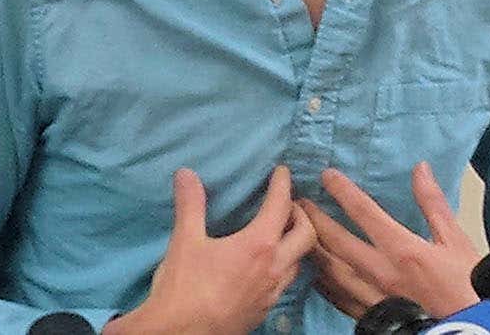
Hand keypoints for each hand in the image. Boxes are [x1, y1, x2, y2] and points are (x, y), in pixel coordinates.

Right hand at [104, 166, 315, 334]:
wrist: (182, 334)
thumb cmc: (185, 286)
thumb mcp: (185, 241)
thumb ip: (190, 205)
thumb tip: (187, 174)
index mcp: (258, 246)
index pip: (280, 207)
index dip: (282, 185)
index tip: (282, 171)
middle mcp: (274, 268)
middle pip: (306, 236)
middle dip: (302, 215)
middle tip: (287, 203)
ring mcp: (272, 293)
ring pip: (300, 262)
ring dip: (297, 242)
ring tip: (280, 232)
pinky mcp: (265, 310)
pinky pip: (286, 282)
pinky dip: (285, 265)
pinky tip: (267, 265)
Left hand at [298, 162, 480, 318]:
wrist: (472, 331)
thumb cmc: (467, 287)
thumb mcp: (456, 242)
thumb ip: (434, 205)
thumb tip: (420, 169)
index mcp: (403, 250)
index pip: (364, 212)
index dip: (342, 190)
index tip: (326, 175)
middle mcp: (381, 272)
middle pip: (335, 241)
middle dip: (313, 219)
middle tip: (297, 203)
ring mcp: (371, 296)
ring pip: (329, 270)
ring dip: (312, 248)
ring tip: (298, 231)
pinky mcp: (368, 314)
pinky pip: (335, 296)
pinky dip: (322, 280)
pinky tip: (314, 270)